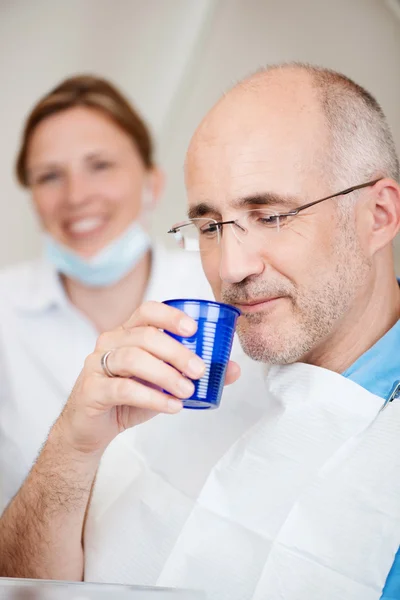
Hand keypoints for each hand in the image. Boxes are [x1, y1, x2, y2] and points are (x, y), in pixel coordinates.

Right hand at [56, 301, 239, 454]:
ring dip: (165, 374)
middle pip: (145, 336)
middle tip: (200, 370)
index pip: (147, 311)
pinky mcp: (91, 389)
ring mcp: (96, 364)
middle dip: (177, 352)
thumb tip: (234, 369)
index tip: (194, 329)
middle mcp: (110, 342)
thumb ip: (193, 373)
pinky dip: (152, 397)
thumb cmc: (128, 397)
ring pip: (133, 359)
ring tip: (187, 390)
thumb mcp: (164, 383)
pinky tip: (171, 406)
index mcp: (127, 333)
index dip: (170, 316)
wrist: (92, 428)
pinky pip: (123, 388)